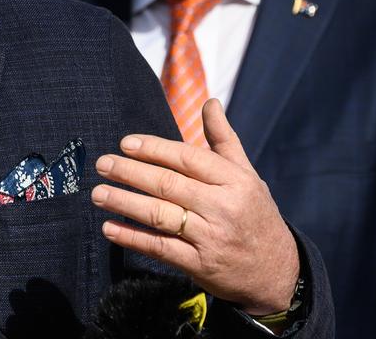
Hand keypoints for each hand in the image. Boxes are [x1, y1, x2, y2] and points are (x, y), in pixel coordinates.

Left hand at [90, 99, 298, 314]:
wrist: (277, 272)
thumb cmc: (255, 214)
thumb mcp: (247, 175)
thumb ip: (223, 139)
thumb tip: (210, 102)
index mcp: (235, 181)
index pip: (187, 158)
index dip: (154, 149)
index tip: (125, 143)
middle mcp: (223, 207)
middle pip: (168, 185)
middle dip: (130, 172)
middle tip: (102, 164)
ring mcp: (211, 238)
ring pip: (159, 215)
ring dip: (124, 203)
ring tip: (98, 193)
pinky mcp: (200, 265)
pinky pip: (159, 248)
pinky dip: (132, 237)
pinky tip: (109, 227)